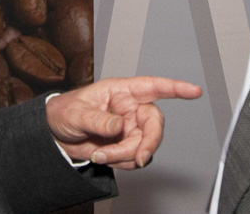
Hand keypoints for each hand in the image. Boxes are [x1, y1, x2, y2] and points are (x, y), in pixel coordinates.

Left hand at [45, 76, 201, 169]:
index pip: (153, 86)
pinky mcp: (127, 146)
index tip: (194, 91)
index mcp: (121, 91)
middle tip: (138, 158)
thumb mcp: (77, 113)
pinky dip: (121, 163)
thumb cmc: (64, 112)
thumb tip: (119, 125)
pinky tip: (103, 157)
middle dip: (149, 142)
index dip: (175, 88)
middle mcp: (130, 108)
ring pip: (144, 146)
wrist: (55, 135)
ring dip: (125, 156)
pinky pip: (134, 158)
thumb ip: (99, 119)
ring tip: (100, 155)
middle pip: (155, 124)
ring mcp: (130, 128)